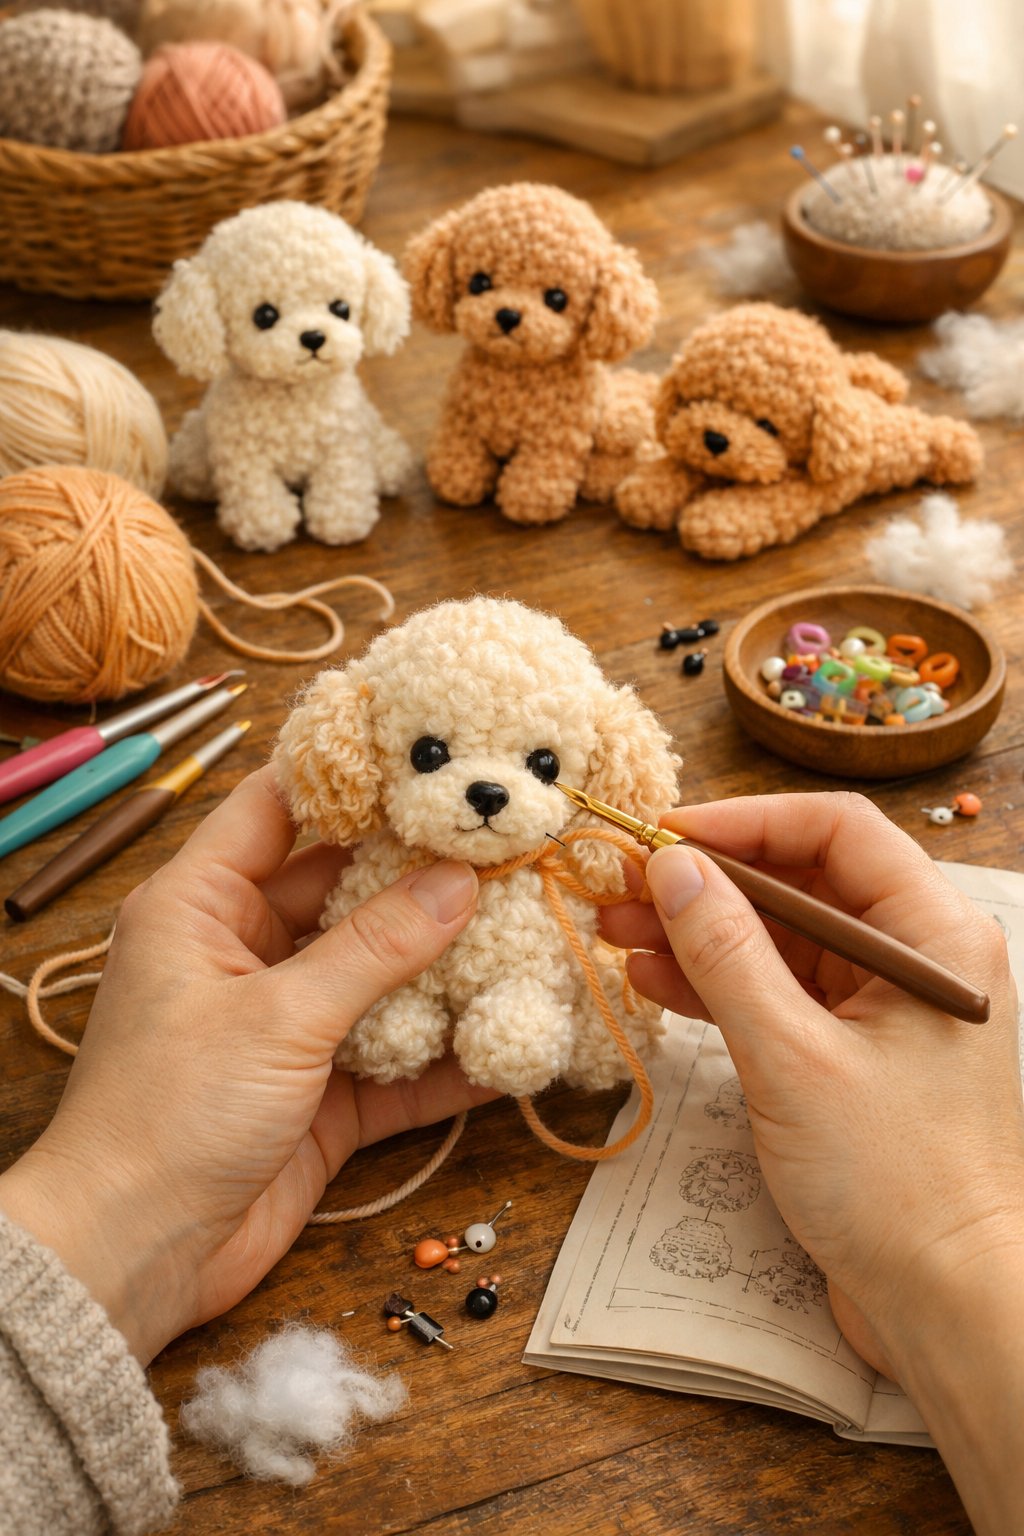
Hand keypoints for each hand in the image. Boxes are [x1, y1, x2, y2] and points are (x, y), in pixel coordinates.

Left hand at [0, 765, 491, 1363]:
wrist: (133, 1256)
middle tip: (507, 843)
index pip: (276, 809)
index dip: (345, 775)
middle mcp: (245, 954)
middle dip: (423, 875)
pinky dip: (450, 1055)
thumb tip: (460, 883)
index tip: (426, 748)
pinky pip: (399, 1060)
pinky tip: (515, 1038)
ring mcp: (287, 1026)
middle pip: (346, 891)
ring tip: (531, 925)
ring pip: (381, 976)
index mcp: (202, 906)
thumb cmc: (171, 1112)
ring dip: (448, 964)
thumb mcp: (279, 1015)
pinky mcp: (321, 1095)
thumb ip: (376, 948)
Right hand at [600, 792, 1023, 1383]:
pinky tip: (657, 981)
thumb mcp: (792, 1056)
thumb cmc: (895, 1183)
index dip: (744, 823)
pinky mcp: (854, 1057)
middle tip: (623, 886)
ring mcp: (885, 1009)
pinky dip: (721, 987)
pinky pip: (781, 995)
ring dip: (702, 934)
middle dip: (709, 883)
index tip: (663, 835)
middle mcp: (916, 958)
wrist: (949, 1308)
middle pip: (803, 882)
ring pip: (782, 941)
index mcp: (935, 936)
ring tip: (618, 932)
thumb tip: (671, 866)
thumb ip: (726, 954)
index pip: (836, 832)